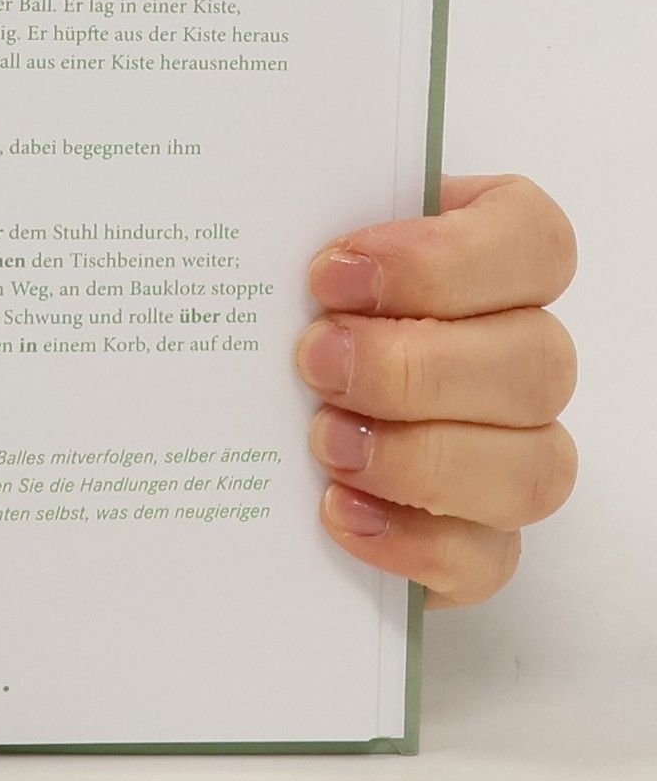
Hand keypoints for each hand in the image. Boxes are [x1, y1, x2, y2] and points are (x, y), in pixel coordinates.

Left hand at [297, 175, 576, 606]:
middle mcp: (520, 359)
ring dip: (421, 457)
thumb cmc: (285, 315)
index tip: (330, 273)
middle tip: (311, 361)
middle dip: (412, 366)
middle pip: (536, 363)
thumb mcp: (285, 254)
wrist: (245, 424)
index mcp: (492, 264)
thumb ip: (294, 229)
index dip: (445, 259)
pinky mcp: (477, 542)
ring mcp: (512, 456)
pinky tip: (337, 511)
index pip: (534, 243)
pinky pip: (486, 559)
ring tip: (323, 442)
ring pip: (534, 466)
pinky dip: (412, 541)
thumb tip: (254, 222)